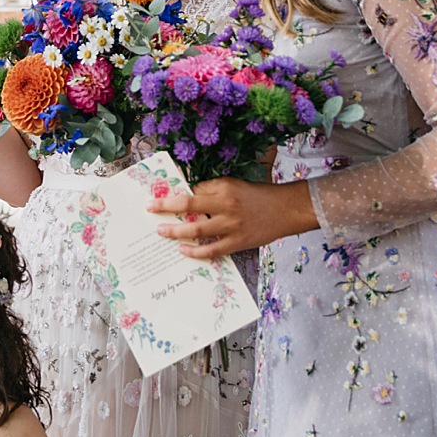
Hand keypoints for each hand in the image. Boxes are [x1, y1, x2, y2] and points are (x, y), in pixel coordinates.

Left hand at [149, 178, 316, 257]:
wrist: (286, 210)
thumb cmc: (259, 195)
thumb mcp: (235, 185)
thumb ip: (213, 190)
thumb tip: (188, 196)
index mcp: (225, 188)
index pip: (194, 190)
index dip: (176, 195)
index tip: (159, 197)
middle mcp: (226, 205)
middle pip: (189, 206)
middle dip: (166, 207)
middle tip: (150, 209)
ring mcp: (231, 226)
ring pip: (197, 230)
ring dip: (176, 231)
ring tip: (161, 231)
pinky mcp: (237, 243)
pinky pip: (211, 250)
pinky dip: (195, 251)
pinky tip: (183, 250)